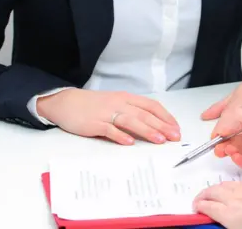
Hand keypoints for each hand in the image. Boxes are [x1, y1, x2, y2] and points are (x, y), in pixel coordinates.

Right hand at [37, 89, 179, 144]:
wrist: (66, 102)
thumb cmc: (94, 105)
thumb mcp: (117, 104)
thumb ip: (133, 112)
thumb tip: (153, 126)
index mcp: (127, 98)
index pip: (151, 106)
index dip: (165, 117)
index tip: (176, 128)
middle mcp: (119, 104)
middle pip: (144, 114)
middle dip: (162, 126)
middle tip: (175, 137)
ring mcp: (106, 113)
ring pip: (130, 121)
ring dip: (146, 130)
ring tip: (159, 140)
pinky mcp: (94, 123)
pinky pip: (109, 129)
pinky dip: (120, 136)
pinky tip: (129, 143)